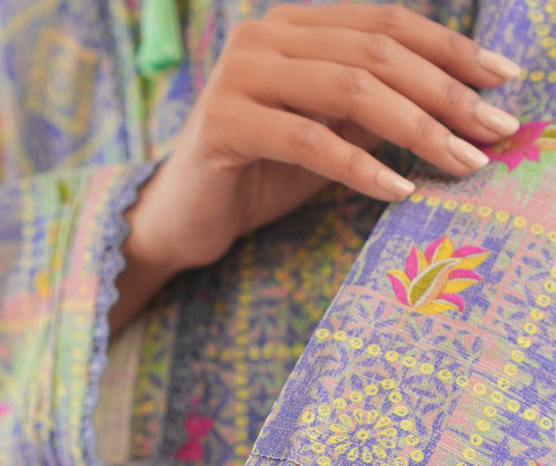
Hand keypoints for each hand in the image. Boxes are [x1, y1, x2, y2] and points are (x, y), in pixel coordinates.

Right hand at [129, 2, 520, 271]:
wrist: (182, 219)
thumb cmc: (258, 177)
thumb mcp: (330, 136)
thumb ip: (375, 111)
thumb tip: (458, 104)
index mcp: (294, 27)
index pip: (386, 24)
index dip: (450, 50)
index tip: (504, 82)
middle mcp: (265, 36)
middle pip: (376, 53)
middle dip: (445, 94)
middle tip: (494, 132)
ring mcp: (240, 75)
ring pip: (348, 89)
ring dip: (416, 130)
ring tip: (461, 163)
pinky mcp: (223, 124)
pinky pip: (308, 140)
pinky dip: (360, 166)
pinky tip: (399, 190)